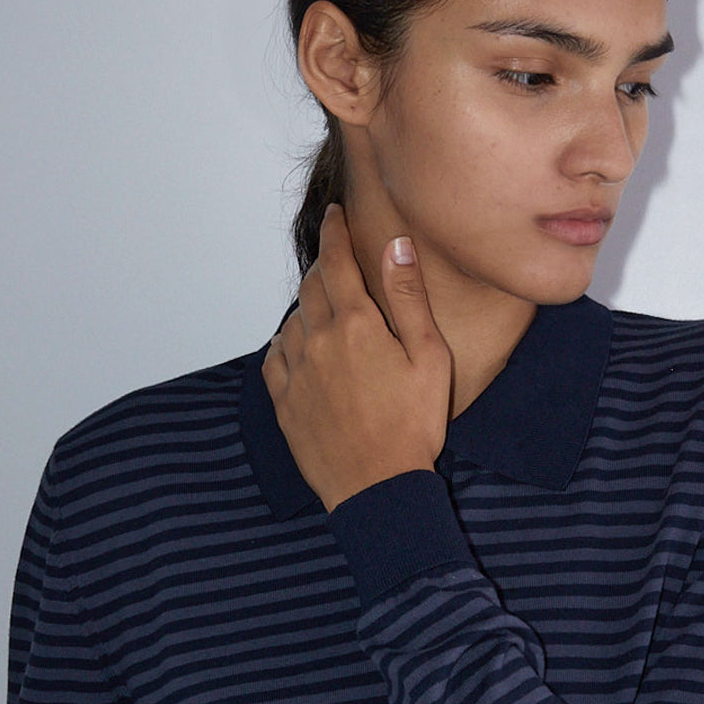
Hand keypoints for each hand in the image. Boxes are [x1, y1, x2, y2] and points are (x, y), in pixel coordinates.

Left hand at [262, 205, 451, 511]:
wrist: (378, 488)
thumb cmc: (413, 426)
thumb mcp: (429, 358)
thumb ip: (409, 298)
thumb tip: (395, 245)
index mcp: (357, 325)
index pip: (336, 261)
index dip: (335, 232)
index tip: (334, 215)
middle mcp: (318, 341)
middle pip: (311, 287)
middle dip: (322, 267)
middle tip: (335, 262)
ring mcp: (296, 372)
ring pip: (292, 320)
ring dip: (307, 306)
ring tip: (326, 310)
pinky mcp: (284, 402)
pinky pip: (274, 357)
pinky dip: (286, 342)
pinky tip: (300, 348)